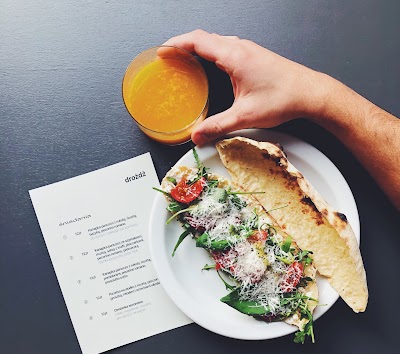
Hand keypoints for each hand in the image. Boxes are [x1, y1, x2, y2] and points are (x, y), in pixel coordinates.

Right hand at [163, 30, 325, 144]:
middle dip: (182, 45)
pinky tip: (210, 65)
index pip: (197, 41)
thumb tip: (197, 135)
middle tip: (168, 57)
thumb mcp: (246, 116)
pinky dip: (210, 52)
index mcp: (234, 56)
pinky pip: (225, 47)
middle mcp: (240, 48)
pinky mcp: (253, 56)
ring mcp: (248, 50)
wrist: (310, 93)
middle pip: (203, 38)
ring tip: (184, 60)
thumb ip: (218, 126)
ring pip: (215, 42)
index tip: (162, 52)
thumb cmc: (284, 98)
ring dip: (197, 48)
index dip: (176, 44)